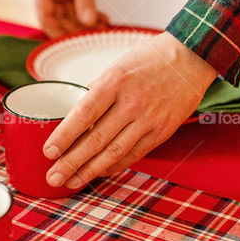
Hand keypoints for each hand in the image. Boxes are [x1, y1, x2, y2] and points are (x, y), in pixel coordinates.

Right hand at [31, 0, 107, 37]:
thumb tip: (88, 22)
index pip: (44, 16)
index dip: (55, 32)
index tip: (69, 44)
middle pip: (58, 19)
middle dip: (75, 29)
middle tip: (94, 36)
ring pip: (69, 16)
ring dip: (85, 23)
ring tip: (102, 28)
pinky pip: (76, 8)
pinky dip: (88, 14)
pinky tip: (102, 19)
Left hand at [43, 33, 218, 187]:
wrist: (190, 58)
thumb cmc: (148, 60)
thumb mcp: (116, 67)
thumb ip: (96, 92)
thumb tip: (73, 115)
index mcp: (115, 82)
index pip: (84, 114)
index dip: (64, 136)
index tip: (48, 152)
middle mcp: (132, 102)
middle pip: (96, 139)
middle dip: (71, 162)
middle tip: (53, 177)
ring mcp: (149, 119)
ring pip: (114, 152)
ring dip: (89, 171)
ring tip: (71, 181)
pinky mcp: (162, 131)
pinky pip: (134, 154)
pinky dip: (113, 166)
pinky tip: (98, 172)